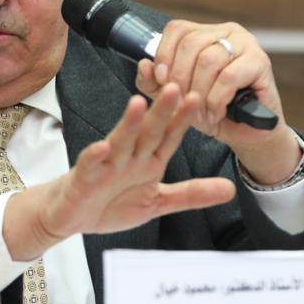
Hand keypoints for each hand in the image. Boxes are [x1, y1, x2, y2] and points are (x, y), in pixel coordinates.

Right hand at [3, 84, 234, 260]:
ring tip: (138, 103)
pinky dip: (95, 158)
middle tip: (176, 87)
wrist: (72, 215)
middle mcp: (129, 157)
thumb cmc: (112, 203)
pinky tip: (102, 148)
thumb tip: (230, 189)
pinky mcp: (84, 177)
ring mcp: (106, 165)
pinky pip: (90, 166)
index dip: (183, 120)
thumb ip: (192, 194)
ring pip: (120, 141)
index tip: (199, 99)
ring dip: (129, 124)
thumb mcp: (158, 201)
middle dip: (161, 111)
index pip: (169, 136)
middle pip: (148, 131)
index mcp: (149, 161)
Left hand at [134, 20, 300, 184]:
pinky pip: (229, 76)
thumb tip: (144, 65)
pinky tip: (216, 112)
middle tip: (183, 103)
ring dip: (199, 92)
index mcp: (206, 33)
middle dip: (181, 78)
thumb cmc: (211, 111)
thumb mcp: (176, 97)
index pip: (177, 29)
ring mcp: (246, 44)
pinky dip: (217, 99)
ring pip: (209, 59)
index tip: (162, 80)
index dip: (164, 54)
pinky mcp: (260, 62)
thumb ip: (155, 82)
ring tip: (201, 113)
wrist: (245, 133)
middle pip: (191, 44)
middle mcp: (227, 32)